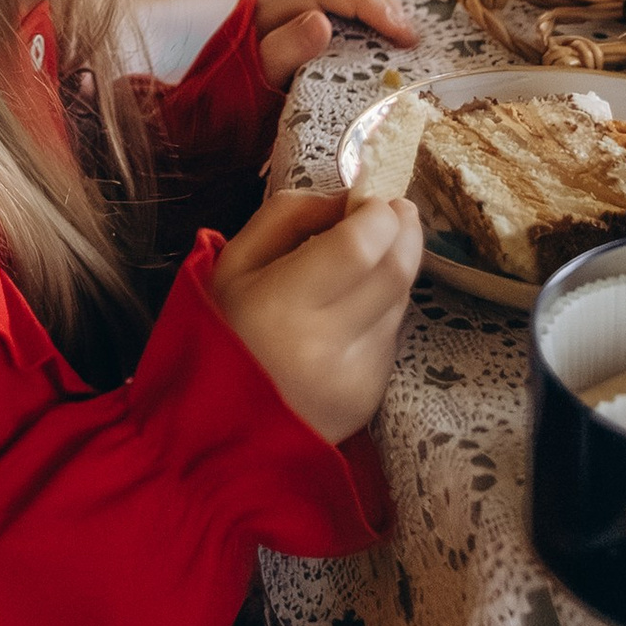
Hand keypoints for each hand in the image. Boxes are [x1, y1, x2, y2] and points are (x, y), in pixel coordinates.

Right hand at [206, 187, 421, 443]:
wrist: (219, 429)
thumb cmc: (222, 330)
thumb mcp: (234, 260)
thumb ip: (291, 214)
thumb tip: (350, 196)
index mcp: (282, 305)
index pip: (360, 247)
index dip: (378, 214)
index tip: (373, 198)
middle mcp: (327, 345)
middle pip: (396, 273)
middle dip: (405, 231)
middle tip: (397, 211)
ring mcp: (354, 377)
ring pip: (399, 303)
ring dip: (394, 270)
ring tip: (369, 259)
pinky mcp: (370, 399)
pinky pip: (390, 337)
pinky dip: (383, 311)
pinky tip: (354, 311)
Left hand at [255, 0, 419, 83]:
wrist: (229, 94)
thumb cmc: (249, 92)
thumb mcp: (266, 79)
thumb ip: (287, 51)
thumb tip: (320, 21)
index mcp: (268, 9)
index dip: (367, 3)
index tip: (401, 35)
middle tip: (406, 31)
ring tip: (397, 16)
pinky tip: (381, 5)